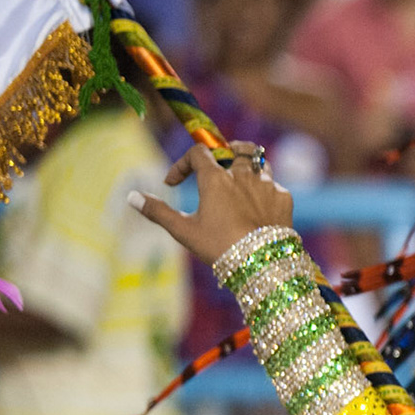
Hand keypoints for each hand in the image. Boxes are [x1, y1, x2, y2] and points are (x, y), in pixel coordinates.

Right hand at [128, 140, 292, 266]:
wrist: (263, 265)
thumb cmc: (219, 247)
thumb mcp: (184, 231)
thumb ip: (157, 211)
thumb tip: (130, 197)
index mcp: (216, 178)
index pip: (198, 153)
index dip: (182, 164)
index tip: (173, 183)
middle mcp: (242, 175)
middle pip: (234, 149)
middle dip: (222, 154)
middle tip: (216, 167)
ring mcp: (267, 185)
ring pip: (258, 164)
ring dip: (246, 169)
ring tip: (238, 183)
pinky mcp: (284, 199)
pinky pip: (274, 185)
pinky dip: (264, 190)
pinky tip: (258, 206)